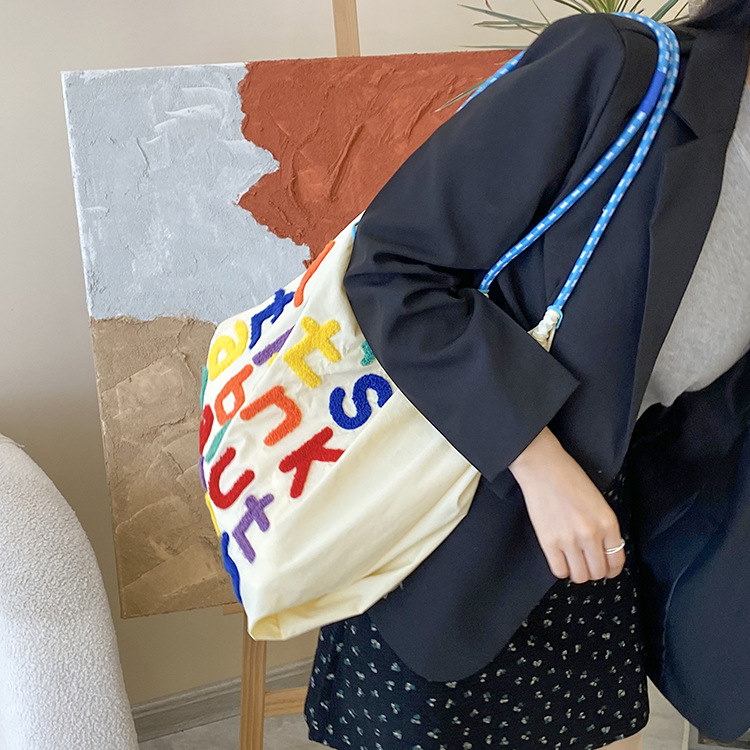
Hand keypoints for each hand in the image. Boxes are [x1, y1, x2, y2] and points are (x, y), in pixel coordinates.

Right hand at [508, 427, 625, 582]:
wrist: (543, 468)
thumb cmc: (570, 478)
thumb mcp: (598, 502)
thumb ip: (603, 526)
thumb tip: (601, 550)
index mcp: (608, 523)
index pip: (616, 561)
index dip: (611, 570)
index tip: (605, 569)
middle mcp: (592, 535)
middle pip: (598, 572)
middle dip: (594, 572)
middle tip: (586, 564)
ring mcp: (569, 540)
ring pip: (580, 576)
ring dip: (577, 572)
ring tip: (572, 562)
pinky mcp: (548, 542)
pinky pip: (559, 570)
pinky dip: (561, 569)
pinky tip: (559, 558)